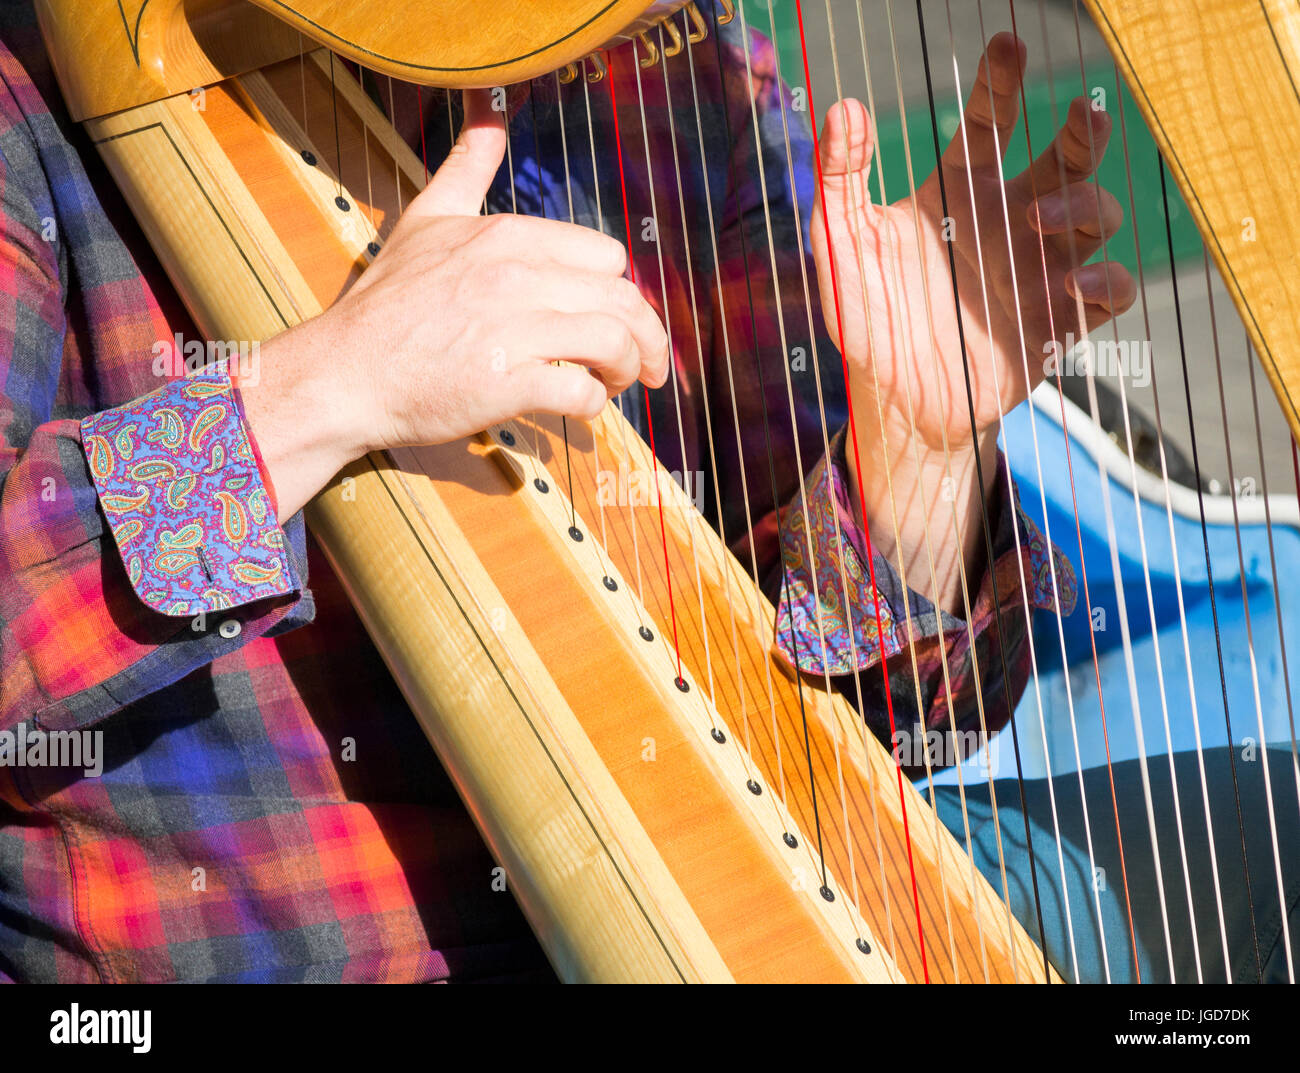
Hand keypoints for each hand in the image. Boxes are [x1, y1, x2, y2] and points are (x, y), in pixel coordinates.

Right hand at [243, 88, 668, 520]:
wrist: (344, 372)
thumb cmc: (387, 303)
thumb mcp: (426, 219)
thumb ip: (465, 169)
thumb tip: (487, 118)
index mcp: (509, 236)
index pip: (608, 257)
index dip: (620, 292)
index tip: (616, 317)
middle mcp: (518, 276)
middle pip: (624, 301)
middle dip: (645, 338)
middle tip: (642, 365)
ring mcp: (514, 329)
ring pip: (614, 343)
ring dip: (627, 370)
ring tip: (617, 384)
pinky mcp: (506, 383)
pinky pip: (581, 392)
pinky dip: (593, 405)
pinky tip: (581, 408)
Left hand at [810, 32, 1135, 608]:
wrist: (893, 402)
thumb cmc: (867, 319)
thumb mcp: (842, 246)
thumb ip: (840, 178)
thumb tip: (840, 105)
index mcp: (960, 193)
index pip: (990, 123)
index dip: (1002, 83)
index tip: (1008, 43)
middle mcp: (1008, 221)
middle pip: (1068, 158)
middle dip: (1085, 130)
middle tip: (1084, 111)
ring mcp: (1039, 269)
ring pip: (1097, 215)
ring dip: (1082, 207)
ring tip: (1036, 220)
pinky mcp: (1059, 321)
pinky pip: (1110, 289)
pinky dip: (1103, 280)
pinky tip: (1071, 282)